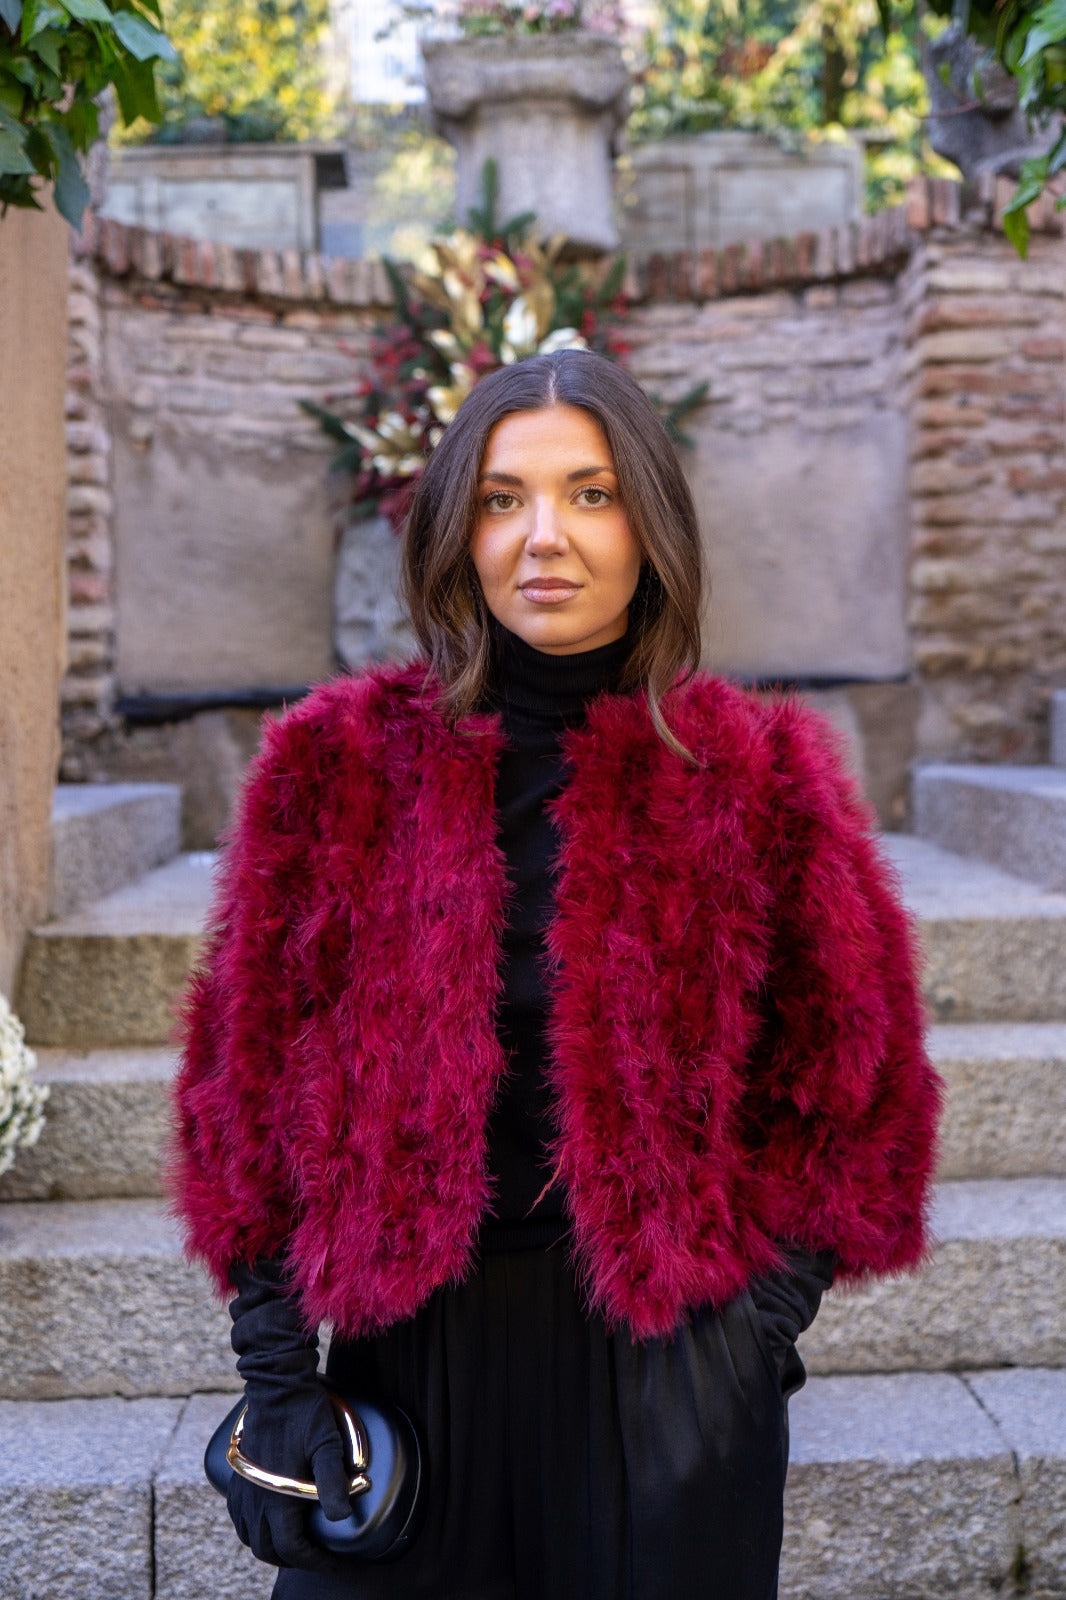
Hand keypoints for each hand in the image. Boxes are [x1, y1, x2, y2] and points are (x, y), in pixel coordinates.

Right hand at [225, 1255, 352, 1571]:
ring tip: (295, 1543)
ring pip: (251, 1536)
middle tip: (316, 1555)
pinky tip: (268, 1521)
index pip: (292, 1548)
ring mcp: (243, 1488)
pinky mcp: (237, 1476)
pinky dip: (253, 1529)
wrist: (276, 1383)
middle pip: (268, 1549)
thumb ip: (333, 1481)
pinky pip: (239, 1517)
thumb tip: (342, 1517)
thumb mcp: (327, 1444)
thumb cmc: (304, 1411)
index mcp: (277, 1497)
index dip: (314, 1560)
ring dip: (271, 1547)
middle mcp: (255, 1498)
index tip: (332, 1561)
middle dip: (293, 1558)